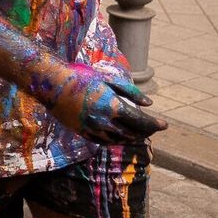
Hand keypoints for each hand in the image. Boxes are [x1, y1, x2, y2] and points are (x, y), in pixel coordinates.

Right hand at [50, 64, 165, 145]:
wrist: (52, 84)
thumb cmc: (81, 77)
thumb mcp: (108, 81)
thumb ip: (130, 92)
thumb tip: (150, 104)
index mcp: (113, 107)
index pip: (141, 122)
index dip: (155, 125)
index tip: (164, 125)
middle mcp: (104, 121)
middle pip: (132, 133)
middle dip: (145, 132)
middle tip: (152, 128)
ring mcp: (92, 128)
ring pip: (118, 140)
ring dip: (131, 138)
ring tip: (138, 134)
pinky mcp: (82, 131)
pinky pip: (103, 141)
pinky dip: (115, 140)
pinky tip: (119, 136)